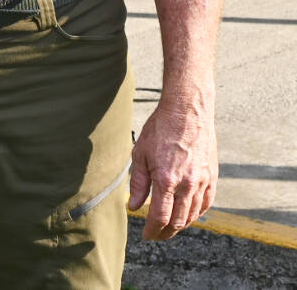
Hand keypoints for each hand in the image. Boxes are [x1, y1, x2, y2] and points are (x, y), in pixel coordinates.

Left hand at [129, 94, 217, 238]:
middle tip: (156, 235)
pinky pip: (206, 204)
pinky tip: (188, 215)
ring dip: (181, 226)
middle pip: (178, 221)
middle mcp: (187, 184)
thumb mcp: (141, 152)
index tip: (146, 236)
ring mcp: (202, 182)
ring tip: (169, 228)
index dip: (152, 230)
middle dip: (166, 232)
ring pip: (193, 215)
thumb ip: (139, 183)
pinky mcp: (212, 177)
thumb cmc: (161, 128)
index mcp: (166, 179)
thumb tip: (134, 207)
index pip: (160, 217)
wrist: (188, 111)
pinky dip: (196, 214)